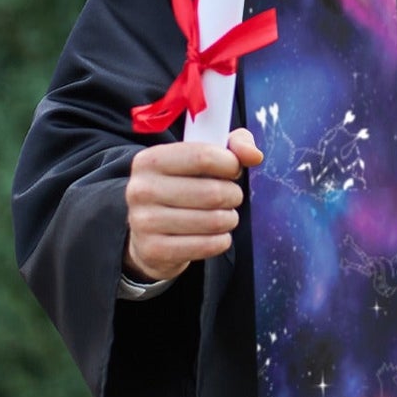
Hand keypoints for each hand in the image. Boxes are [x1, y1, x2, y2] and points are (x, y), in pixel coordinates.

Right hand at [123, 127, 263, 282]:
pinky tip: (215, 235)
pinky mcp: (154, 250)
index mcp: (150, 160)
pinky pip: (207, 246)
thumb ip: (234, 145)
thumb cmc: (183, 187)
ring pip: (214, 221)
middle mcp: (141, 189)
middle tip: (230, 197)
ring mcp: (144, 222)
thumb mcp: (203, 157)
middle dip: (233, 195)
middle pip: (213, 192)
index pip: (203, 156)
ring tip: (223, 216)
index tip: (233, 170)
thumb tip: (254, 155)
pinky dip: (221, 241)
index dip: (230, 164)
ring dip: (229, 219)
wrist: (149, 233)